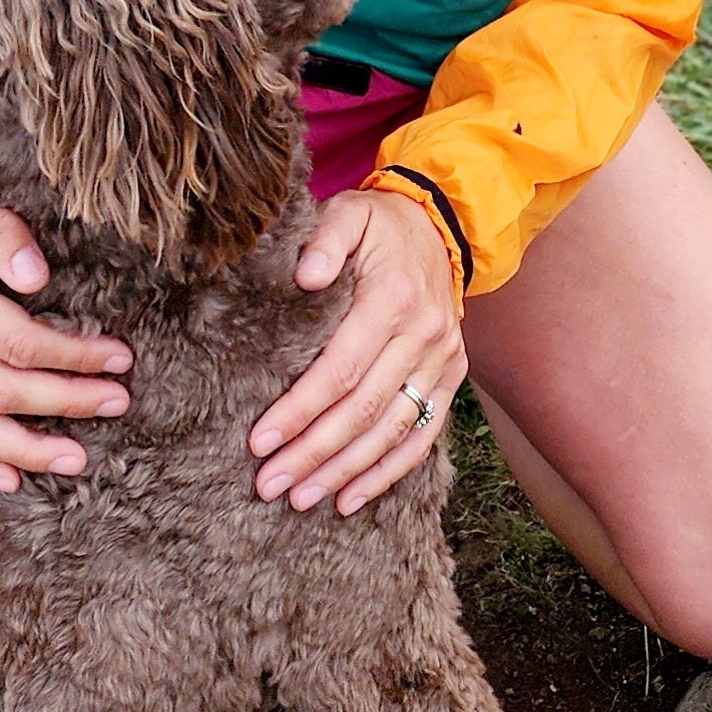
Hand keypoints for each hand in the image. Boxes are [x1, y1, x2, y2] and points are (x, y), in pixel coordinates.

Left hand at [249, 189, 465, 515]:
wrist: (440, 225)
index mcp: (392, 298)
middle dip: (314, 453)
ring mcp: (442, 361)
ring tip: (300, 498)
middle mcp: (423, 336)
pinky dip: (388, 473)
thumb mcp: (348, 213)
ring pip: (392, 431)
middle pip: (364, 410)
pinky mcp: (450, 378)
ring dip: (345, 471)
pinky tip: (351, 498)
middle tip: (269, 483)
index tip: (260, 440)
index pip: (341, 368)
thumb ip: (324, 240)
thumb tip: (304, 277)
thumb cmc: (379, 225)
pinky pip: (422, 437)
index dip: (300, 409)